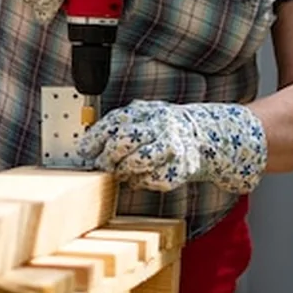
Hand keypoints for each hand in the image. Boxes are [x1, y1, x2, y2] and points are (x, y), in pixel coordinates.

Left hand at [77, 99, 267, 193]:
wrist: (209, 135)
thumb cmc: (168, 128)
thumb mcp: (145, 116)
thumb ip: (122, 126)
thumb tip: (90, 142)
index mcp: (147, 110)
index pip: (114, 123)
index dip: (95, 139)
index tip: (83, 152)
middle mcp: (159, 124)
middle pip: (124, 141)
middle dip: (108, 157)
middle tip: (102, 164)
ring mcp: (171, 145)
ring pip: (138, 161)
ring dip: (124, 171)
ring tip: (120, 172)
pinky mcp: (181, 166)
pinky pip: (154, 179)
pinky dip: (142, 182)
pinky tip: (139, 179)